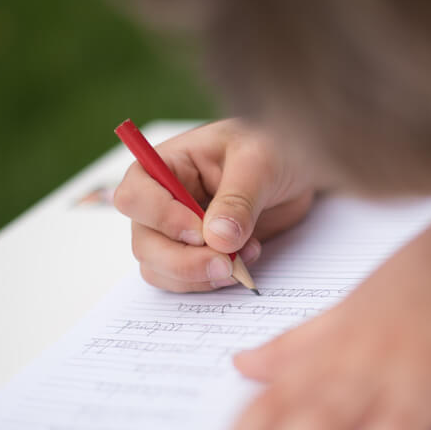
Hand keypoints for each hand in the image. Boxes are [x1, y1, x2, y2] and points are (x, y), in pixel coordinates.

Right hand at [113, 119, 315, 290]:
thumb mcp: (259, 163)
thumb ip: (238, 200)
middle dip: (183, 262)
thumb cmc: (272, 146)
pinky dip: (212, 283)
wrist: (295, 168)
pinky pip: (186, 282)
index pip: (135, 197)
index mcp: (166, 165)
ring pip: (160, 270)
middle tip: (225, 265)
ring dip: (200, 276)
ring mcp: (176, 232)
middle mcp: (162, 201)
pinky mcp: (197, 254)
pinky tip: (244, 263)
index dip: (162, 220)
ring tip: (243, 259)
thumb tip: (218, 239)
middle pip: (144, 243)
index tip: (201, 232)